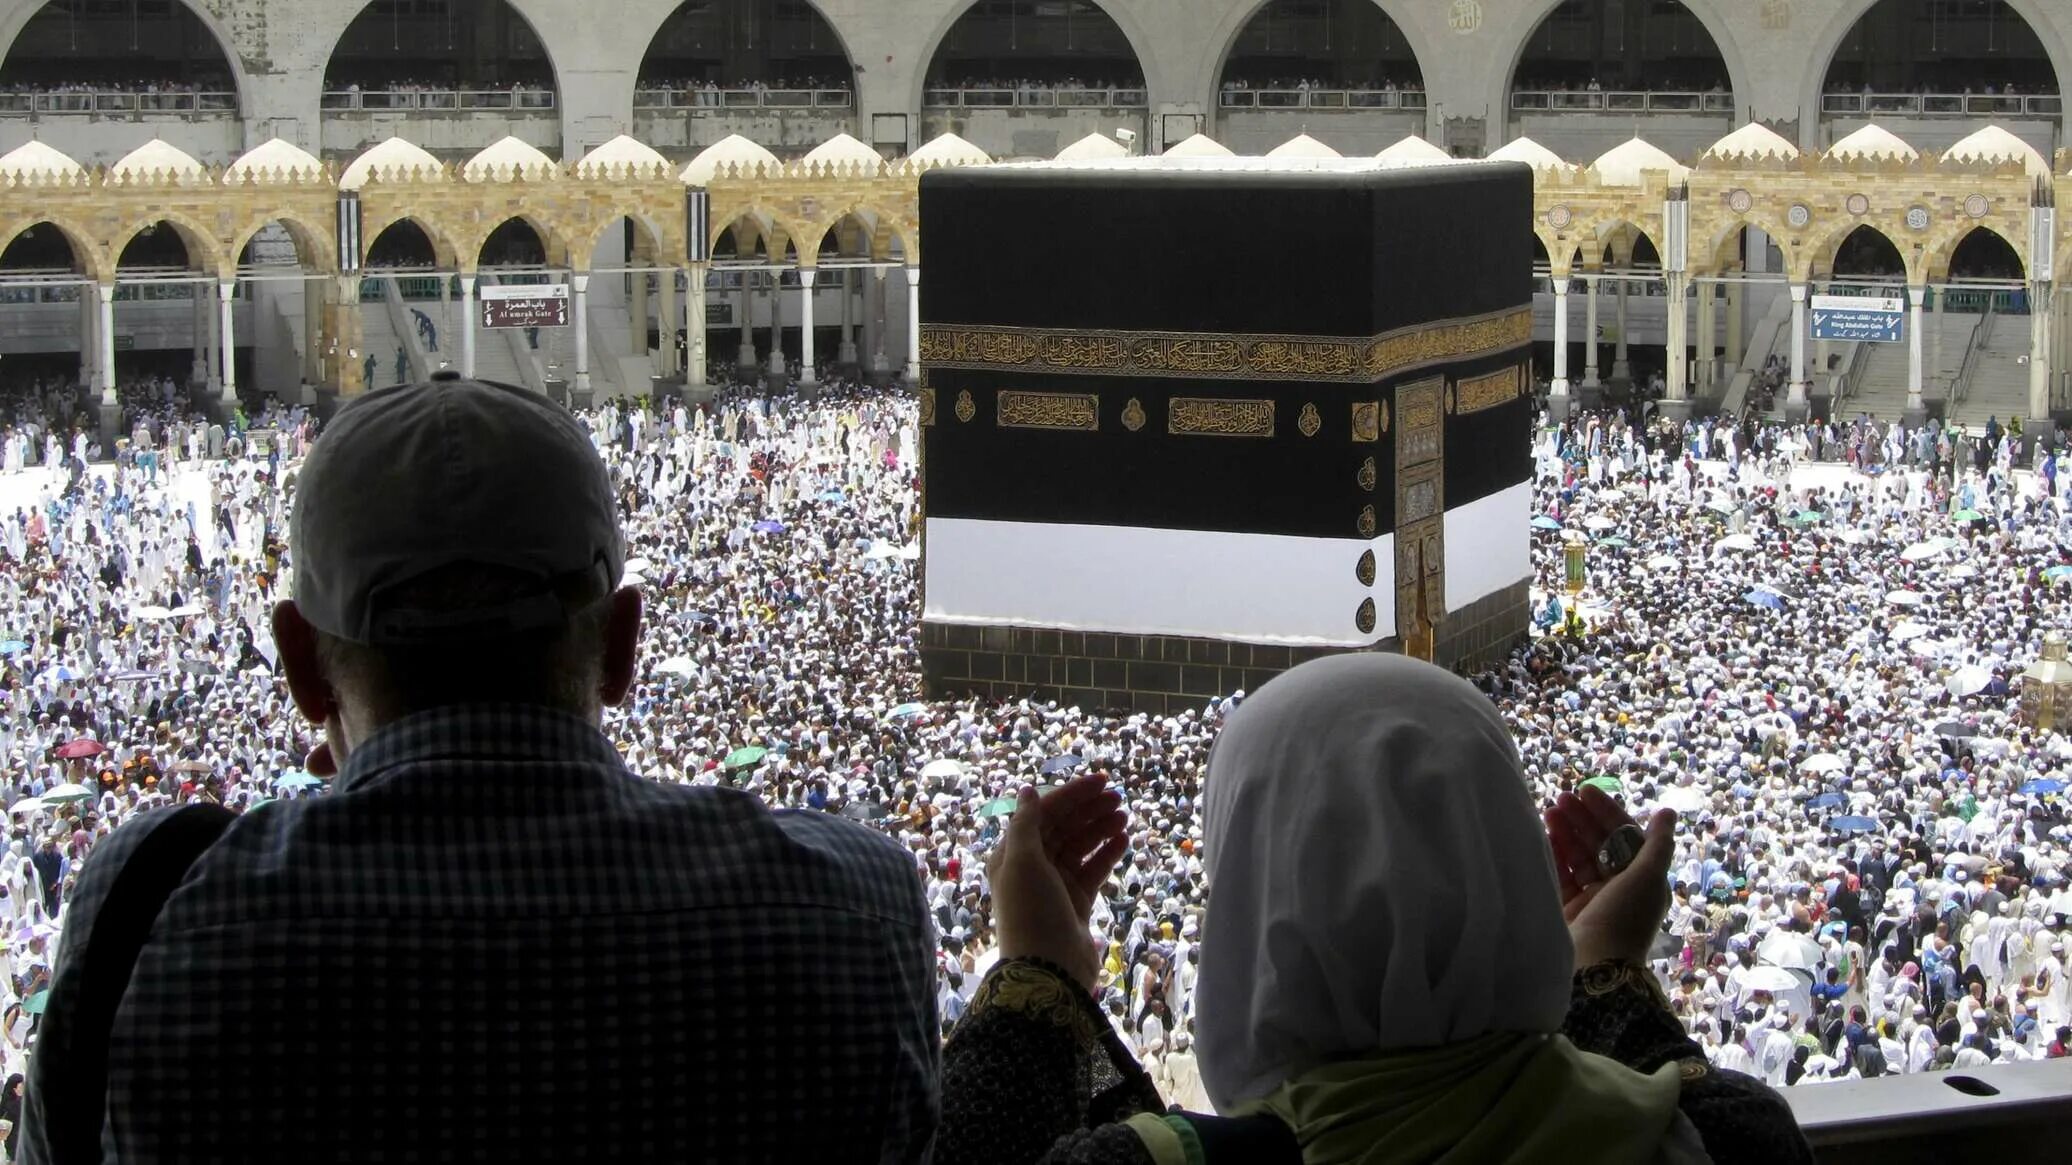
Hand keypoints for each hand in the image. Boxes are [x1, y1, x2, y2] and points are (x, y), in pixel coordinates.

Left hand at [987, 774, 1127, 992]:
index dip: (1071, 795)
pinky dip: (1107, 853)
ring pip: (1080, 847)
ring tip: (1124, 817)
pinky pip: (1093, 869)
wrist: (1048, 970)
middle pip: (1063, 828)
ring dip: (1100, 829)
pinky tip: (1124, 839)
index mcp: (1012, 854)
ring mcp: (1055, 885)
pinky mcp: (1076, 902)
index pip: (1044, 814)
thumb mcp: (1022, 862)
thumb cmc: (1031, 912)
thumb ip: (1025, 824)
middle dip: (1088, 810)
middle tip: (1118, 798)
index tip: (1102, 781)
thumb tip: (1028, 791)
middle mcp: (1032, 867)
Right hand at [1545, 785, 1675, 970]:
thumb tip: (1668, 811)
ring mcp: (1591, 900)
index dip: (1606, 812)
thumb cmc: (1625, 918)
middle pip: (1599, 844)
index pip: (1624, 836)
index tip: (1585, 791)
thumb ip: (1657, 843)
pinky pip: (1560, 877)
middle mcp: (1617, 888)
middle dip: (1582, 819)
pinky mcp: (1567, 910)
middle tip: (1561, 797)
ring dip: (1565, 833)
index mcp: (1641, 880)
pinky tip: (1542, 838)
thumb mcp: (1648, 878)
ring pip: (1578, 858)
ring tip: (1548, 810)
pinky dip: (1553, 856)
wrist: (1596, 967)